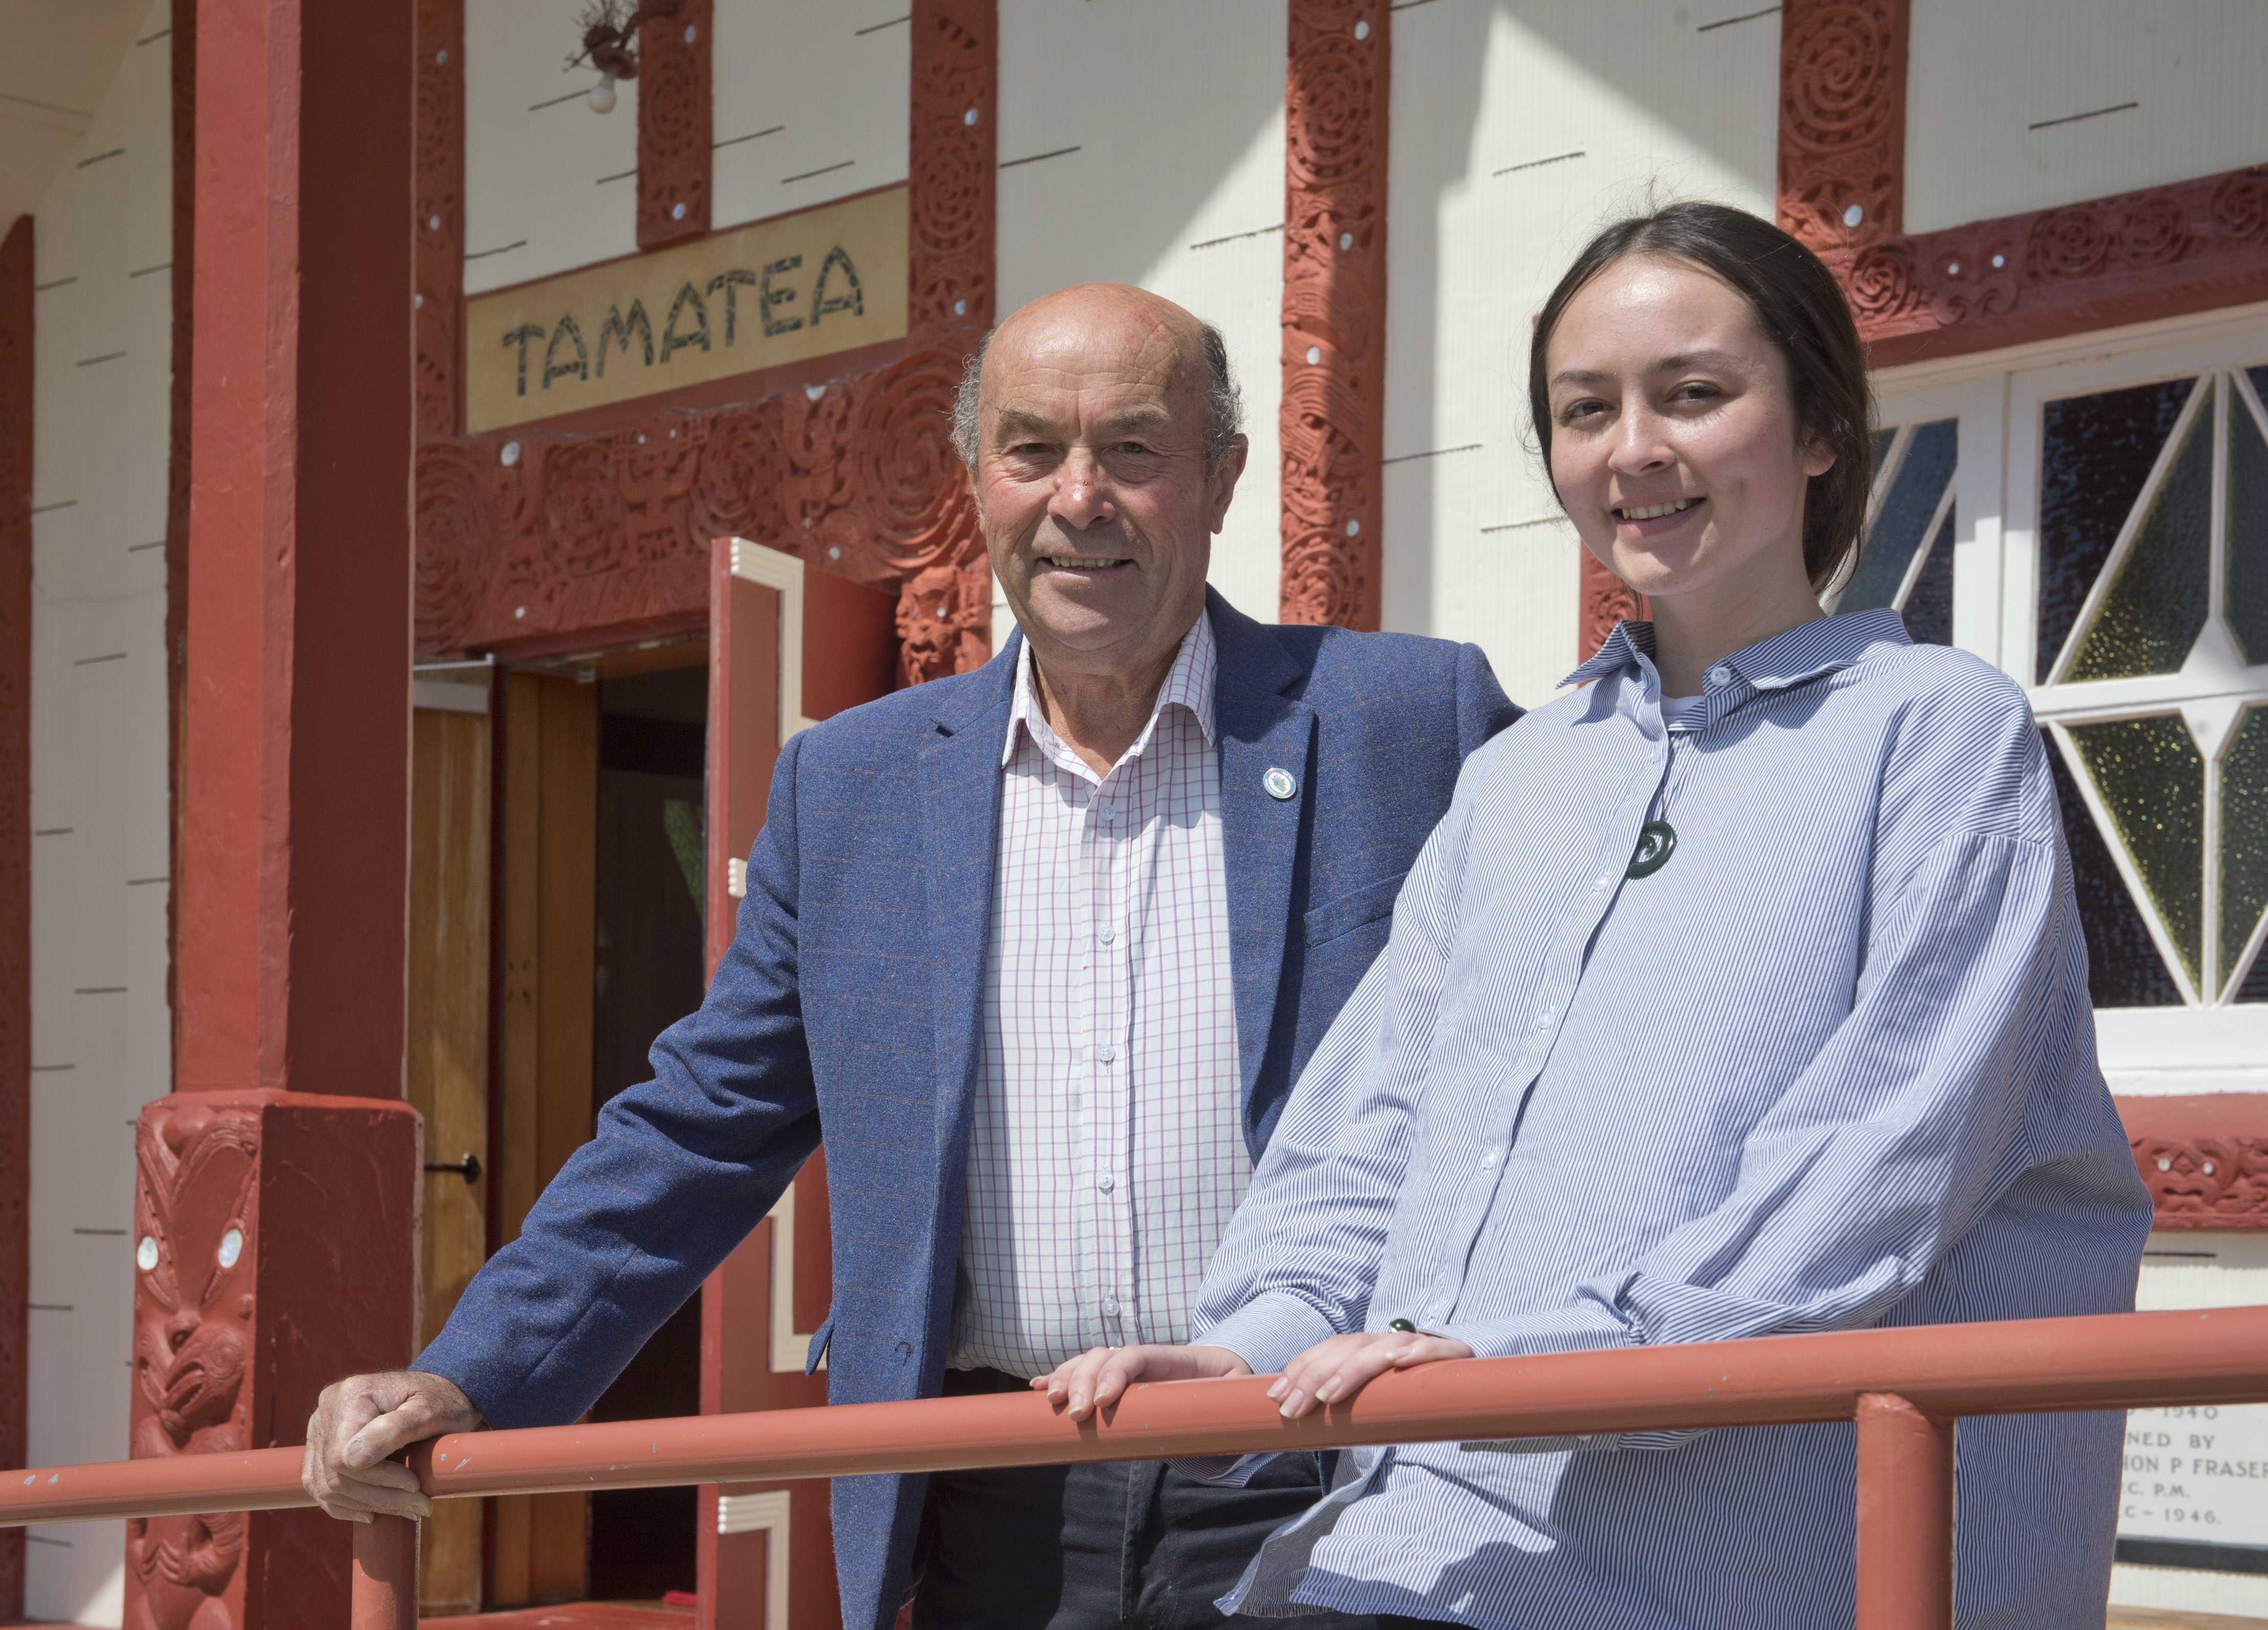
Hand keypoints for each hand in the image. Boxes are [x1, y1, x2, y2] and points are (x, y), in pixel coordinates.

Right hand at [301, 1370, 482, 1521]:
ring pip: (326, 1485)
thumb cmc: (441, 1401)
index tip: (415, 1486)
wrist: (438, 1396)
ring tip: (406, 1509)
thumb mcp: (431, 1411)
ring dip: (365, 1506)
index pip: (344, 1455)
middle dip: (378, 1497)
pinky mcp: (319, 1445)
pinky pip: (318, 1485)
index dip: (378, 1479)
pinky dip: (344, 1505)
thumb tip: (354, 1459)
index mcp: (353, 1394)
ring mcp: (320, 1427)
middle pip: (334, 1474)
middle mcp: (328, 1408)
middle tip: (419, 1506)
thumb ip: (394, 1429)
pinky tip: (371, 1512)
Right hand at [1033, 1344, 1250, 1421]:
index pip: (1137, 1355)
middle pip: (1104, 1356)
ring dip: (1065, 1377)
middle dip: (1082, 1380)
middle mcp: (1146, 1360)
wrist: (1227, 1376)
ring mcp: (1127, 1368)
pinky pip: (1082, 1374)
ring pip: (1088, 1361)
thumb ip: (1223, 1421)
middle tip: (1075, 1414)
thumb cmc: (1229, 1395)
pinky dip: (1059, 1379)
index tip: (1103, 1402)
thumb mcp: (1233, 1403)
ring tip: (1050, 1401)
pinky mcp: (1114, 1382)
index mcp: (1176, 1361)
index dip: (1116, 1372)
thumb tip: (1221, 1447)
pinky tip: (1039, 1391)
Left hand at [1268, 1329, 1472, 1418]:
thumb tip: (1304, 1427)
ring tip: (1330, 1396)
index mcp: (1370, 1349)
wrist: (1475, 1389)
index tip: (1276, 1395)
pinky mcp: (1453, 1353)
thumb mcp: (1380, 1402)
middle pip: (1347, 1348)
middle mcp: (1390, 1341)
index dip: (1301, 1367)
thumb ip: (1353, 1408)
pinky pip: (1433, 1349)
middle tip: (1293, 1409)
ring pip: (1380, 1348)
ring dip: (1352, 1370)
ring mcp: (1420, 1344)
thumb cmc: (1417, 1401)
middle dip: (1314, 1378)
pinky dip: (1416, 1352)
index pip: (1330, 1349)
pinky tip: (1398, 1362)